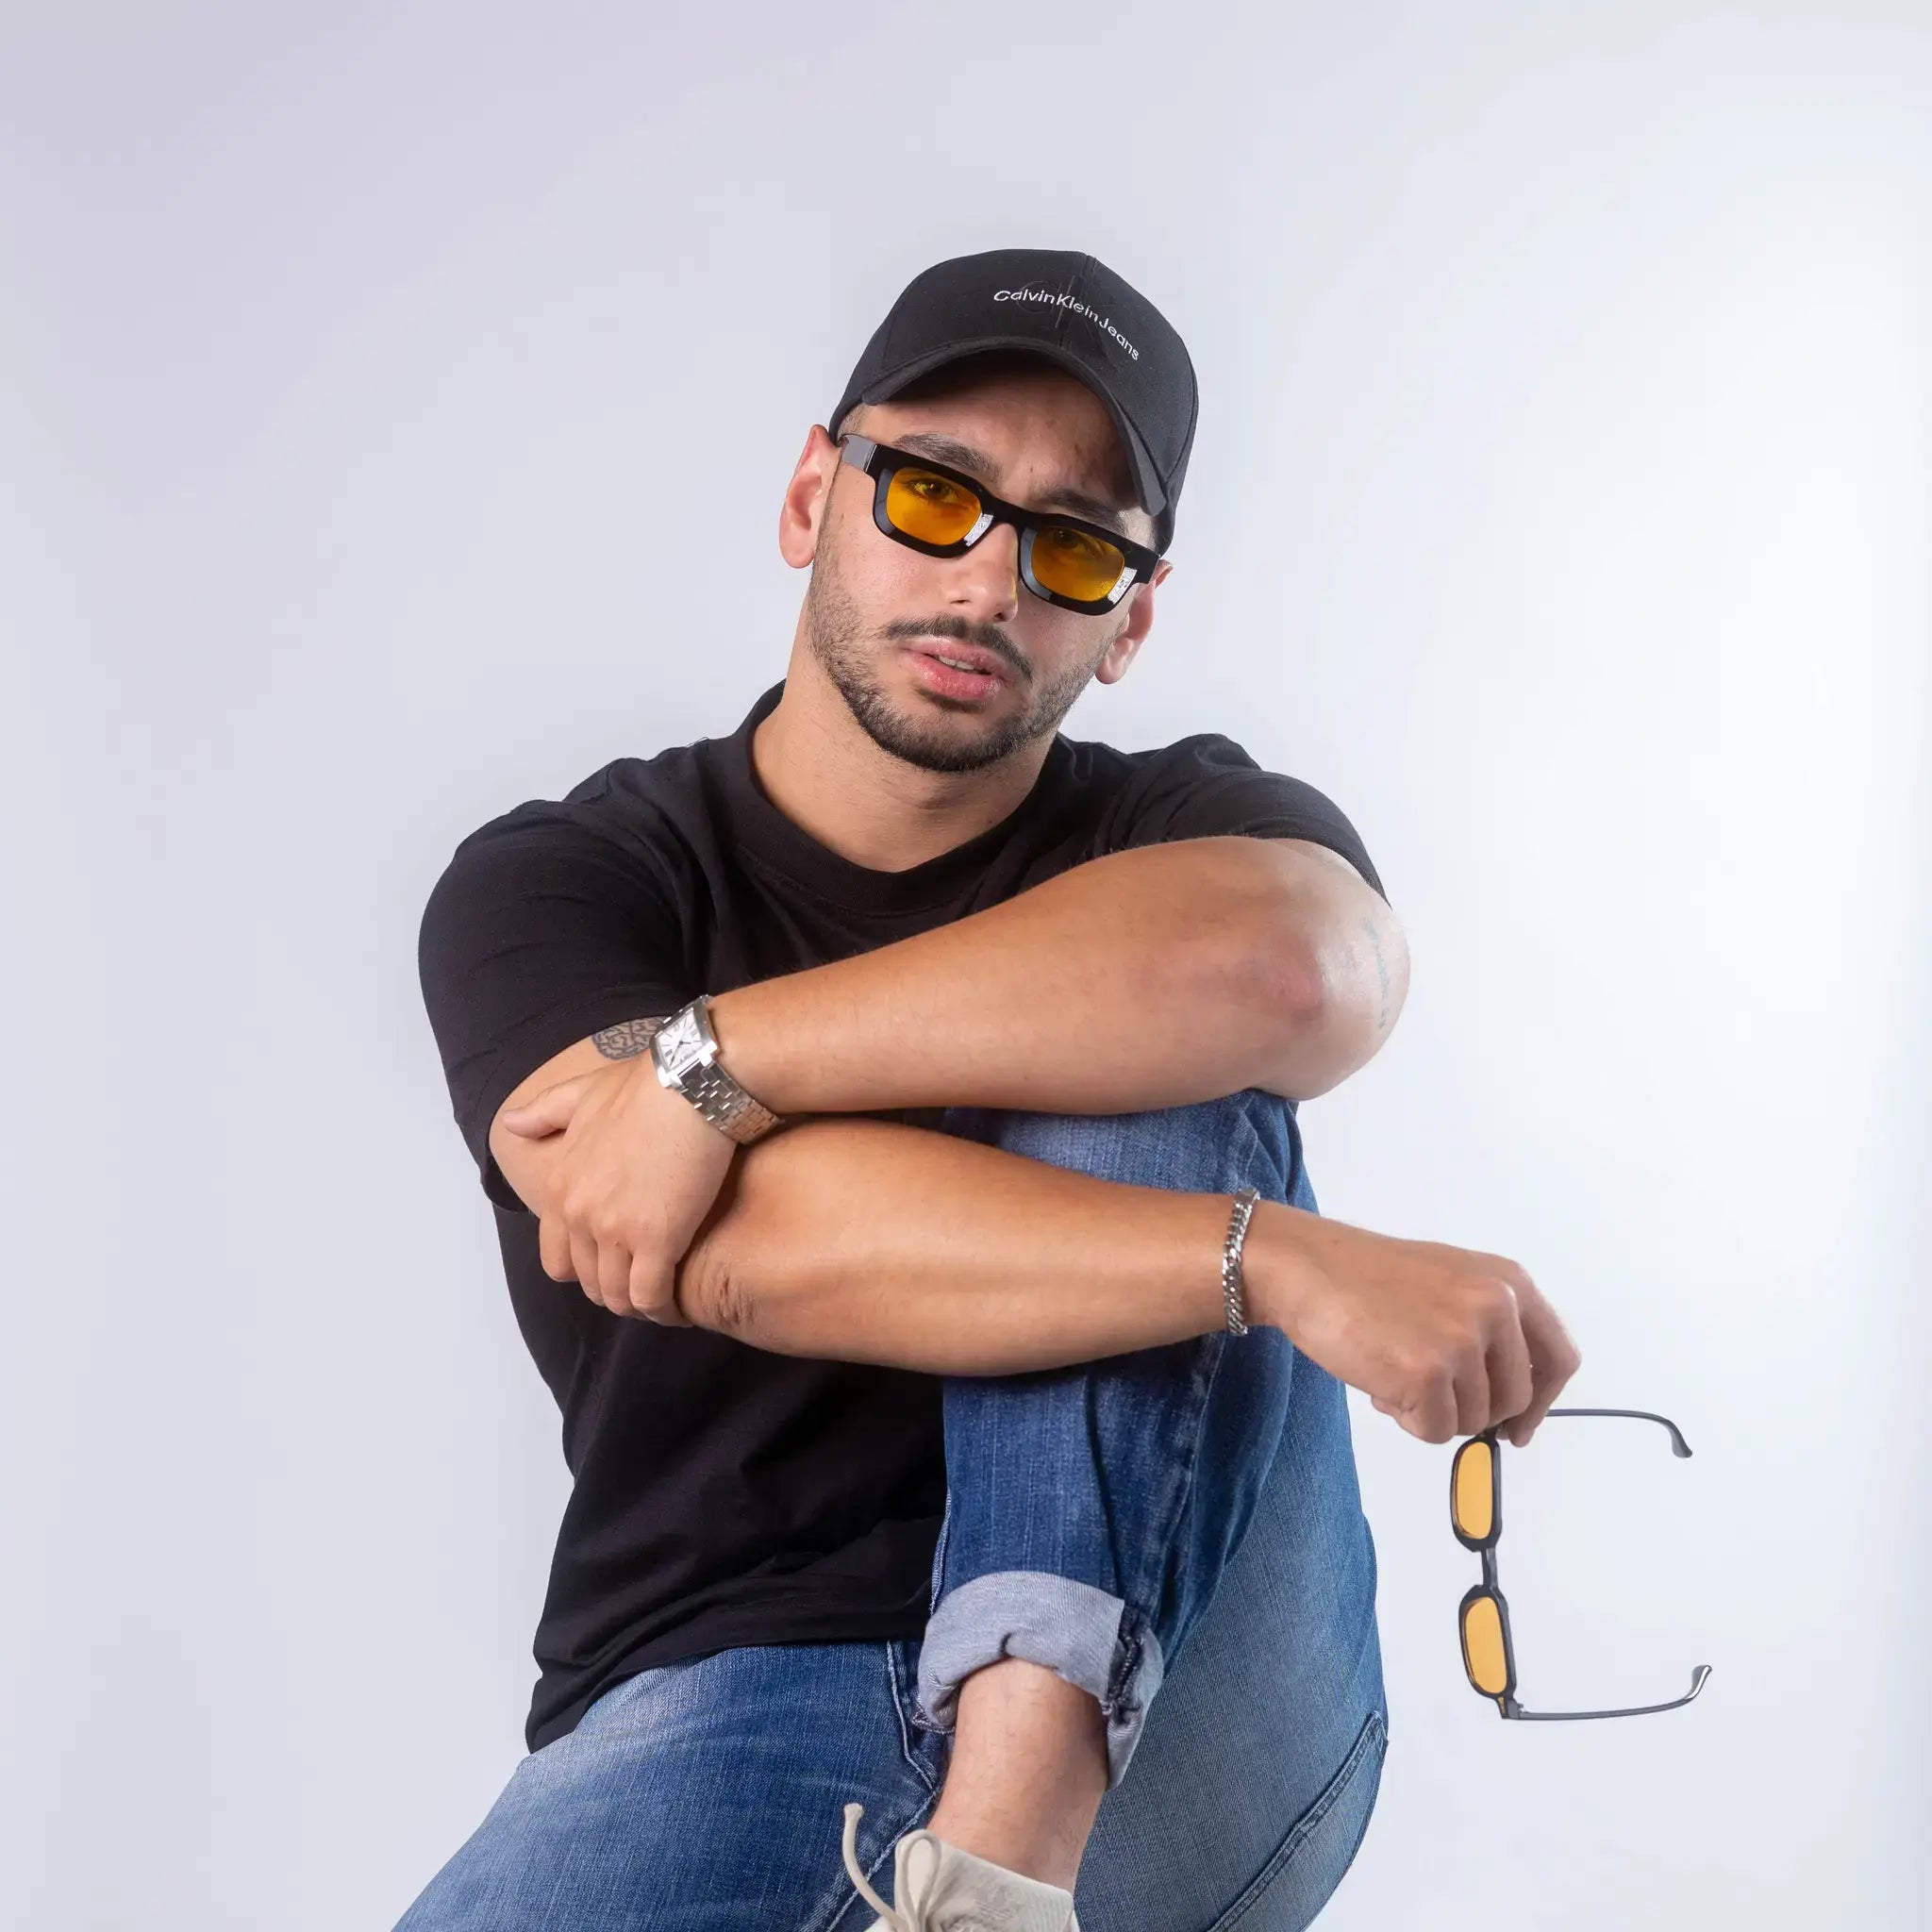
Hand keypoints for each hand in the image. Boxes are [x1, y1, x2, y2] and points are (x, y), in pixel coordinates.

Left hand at [497, 1058, 737, 1323]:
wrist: (691, 1082)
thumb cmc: (643, 1085)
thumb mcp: (583, 1092)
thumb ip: (544, 1113)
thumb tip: (510, 1124)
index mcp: (560, 1185)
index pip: (557, 1259)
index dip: (585, 1271)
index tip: (614, 1266)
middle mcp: (579, 1214)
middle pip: (590, 1283)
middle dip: (615, 1290)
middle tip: (645, 1285)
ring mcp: (616, 1230)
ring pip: (619, 1296)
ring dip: (638, 1304)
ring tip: (663, 1299)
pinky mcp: (658, 1239)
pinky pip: (651, 1296)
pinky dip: (663, 1309)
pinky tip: (679, 1307)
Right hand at [1249, 1205, 1580, 1445]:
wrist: (1308, 1268)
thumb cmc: (1368, 1278)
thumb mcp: (1450, 1282)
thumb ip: (1489, 1328)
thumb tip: (1513, 1406)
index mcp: (1510, 1282)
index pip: (1559, 1357)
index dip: (1542, 1401)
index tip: (1518, 1426)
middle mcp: (1497, 1307)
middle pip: (1515, 1400)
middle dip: (1473, 1409)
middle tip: (1429, 1393)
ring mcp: (1464, 1341)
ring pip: (1476, 1420)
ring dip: (1436, 1412)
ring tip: (1395, 1374)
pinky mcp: (1428, 1375)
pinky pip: (1437, 1431)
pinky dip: (1409, 1421)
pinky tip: (1381, 1386)